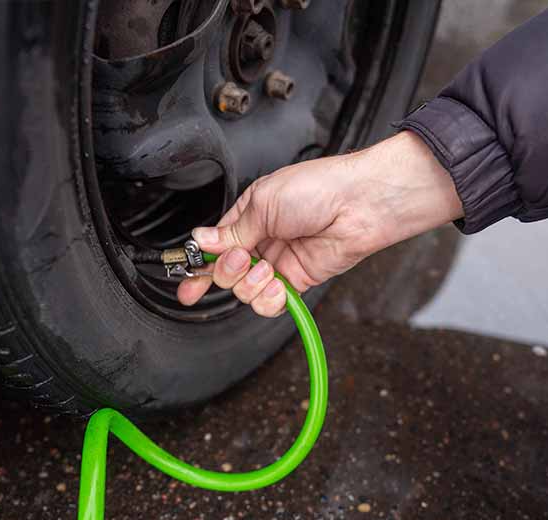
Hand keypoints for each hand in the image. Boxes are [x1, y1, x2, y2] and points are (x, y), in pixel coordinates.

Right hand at [177, 131, 462, 316]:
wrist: (361, 204)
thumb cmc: (319, 188)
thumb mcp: (263, 202)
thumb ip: (231, 231)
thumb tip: (202, 241)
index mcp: (248, 216)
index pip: (214, 247)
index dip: (199, 266)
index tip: (186, 283)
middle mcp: (260, 240)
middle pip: (225, 274)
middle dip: (228, 271)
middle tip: (242, 258)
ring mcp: (278, 262)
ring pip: (246, 291)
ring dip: (252, 284)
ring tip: (267, 269)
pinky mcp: (297, 280)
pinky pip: (271, 302)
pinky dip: (270, 298)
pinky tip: (278, 284)